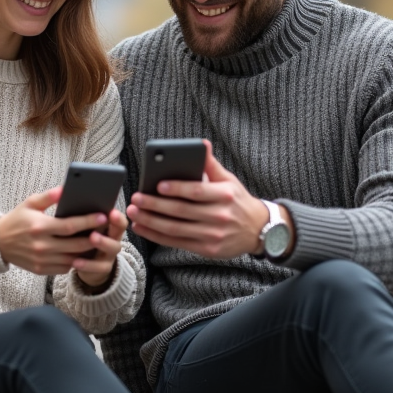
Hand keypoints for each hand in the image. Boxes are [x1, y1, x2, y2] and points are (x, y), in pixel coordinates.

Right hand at [0, 188, 109, 275]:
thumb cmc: (17, 220)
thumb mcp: (29, 203)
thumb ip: (48, 196)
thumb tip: (65, 189)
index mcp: (39, 227)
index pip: (70, 226)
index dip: (88, 222)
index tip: (102, 216)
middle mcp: (41, 246)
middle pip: (75, 245)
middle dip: (94, 238)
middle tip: (107, 231)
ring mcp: (41, 260)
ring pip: (72, 259)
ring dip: (87, 252)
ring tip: (98, 242)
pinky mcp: (40, 270)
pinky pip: (64, 268)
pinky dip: (75, 261)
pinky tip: (83, 253)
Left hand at [73, 208, 127, 289]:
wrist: (85, 261)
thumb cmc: (82, 236)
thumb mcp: (82, 225)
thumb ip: (81, 215)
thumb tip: (66, 197)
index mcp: (110, 225)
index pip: (119, 219)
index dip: (117, 216)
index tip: (111, 212)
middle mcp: (114, 238)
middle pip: (118, 233)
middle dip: (112, 225)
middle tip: (99, 223)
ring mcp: (110, 253)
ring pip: (112, 249)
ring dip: (103, 243)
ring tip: (91, 238)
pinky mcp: (103, 267)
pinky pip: (99, 267)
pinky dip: (88, 265)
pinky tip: (75, 262)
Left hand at [126, 141, 275, 258]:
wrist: (258, 230)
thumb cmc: (237, 201)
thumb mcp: (229, 180)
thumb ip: (211, 164)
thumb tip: (201, 143)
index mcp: (224, 195)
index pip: (197, 191)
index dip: (177, 189)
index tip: (158, 185)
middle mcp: (219, 216)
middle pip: (182, 211)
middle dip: (156, 205)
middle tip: (136, 199)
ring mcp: (213, 235)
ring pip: (176, 229)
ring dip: (152, 221)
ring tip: (134, 213)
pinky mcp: (207, 250)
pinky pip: (177, 242)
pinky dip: (157, 236)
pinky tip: (143, 227)